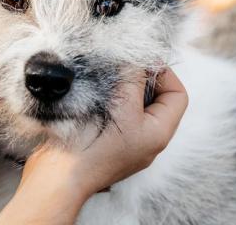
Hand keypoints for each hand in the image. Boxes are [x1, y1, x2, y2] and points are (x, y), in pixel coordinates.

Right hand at [0, 68, 187, 224]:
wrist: (58, 176)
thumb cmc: (93, 146)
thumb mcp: (121, 106)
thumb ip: (133, 78)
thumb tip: (136, 59)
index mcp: (158, 133)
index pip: (177, 95)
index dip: (164, 73)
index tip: (142, 59)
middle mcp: (146, 139)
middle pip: (156, 98)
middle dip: (140, 78)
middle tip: (122, 64)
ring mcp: (125, 141)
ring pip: (133, 103)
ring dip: (121, 86)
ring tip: (106, 76)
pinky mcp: (105, 140)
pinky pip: (114, 112)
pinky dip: (108, 97)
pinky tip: (93, 89)